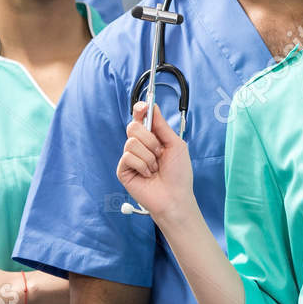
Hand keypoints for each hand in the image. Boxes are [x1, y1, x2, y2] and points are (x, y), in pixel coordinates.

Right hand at [116, 101, 193, 224]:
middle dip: (150, 139)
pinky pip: (128, 157)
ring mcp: (130, 158)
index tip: (143, 107)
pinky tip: (147, 175)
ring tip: (155, 168)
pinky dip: (142, 165)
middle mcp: (139, 146)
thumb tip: (152, 106)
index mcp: (151, 138)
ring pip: (131, 142)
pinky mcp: (123, 170)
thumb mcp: (175, 144)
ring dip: (149, 156)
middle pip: (133, 126)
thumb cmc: (178, 174)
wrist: (175, 197)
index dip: (140, 110)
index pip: (140, 118)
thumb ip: (162, 126)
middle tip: (159, 153)